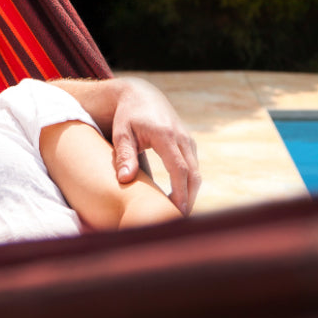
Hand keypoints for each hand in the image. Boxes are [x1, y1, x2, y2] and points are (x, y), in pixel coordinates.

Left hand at [111, 77, 200, 214]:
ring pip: (196, 173)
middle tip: (178, 222)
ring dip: (189, 194)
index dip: (179, 192)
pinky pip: (193, 168)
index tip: (176, 211)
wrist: (141, 95)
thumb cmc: (127, 116)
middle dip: (188, 199)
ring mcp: (188, 140)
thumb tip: (124, 180)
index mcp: (166, 135)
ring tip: (177, 215)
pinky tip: (178, 199)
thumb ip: (124, 156)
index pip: (179, 169)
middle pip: (193, 174)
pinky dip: (188, 185)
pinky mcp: (189, 143)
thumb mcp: (121, 133)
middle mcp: (182, 137)